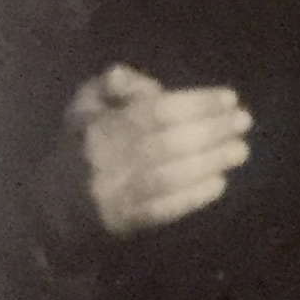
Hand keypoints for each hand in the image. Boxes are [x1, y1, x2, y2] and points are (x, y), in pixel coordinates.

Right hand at [62, 65, 251, 236]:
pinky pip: (163, 210)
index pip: (156, 111)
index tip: (229, 97)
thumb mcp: (88, 105)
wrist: (56, 202)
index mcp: (98, 125)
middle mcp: (106, 159)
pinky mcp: (125, 221)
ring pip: (168, 177)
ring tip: (240, 149)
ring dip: (210, 162)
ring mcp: (115, 193)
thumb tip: (130, 78)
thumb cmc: (85, 142)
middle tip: (243, 121)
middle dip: (212, 130)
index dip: (197, 103)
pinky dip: (194, 196)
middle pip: (168, 143)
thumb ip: (112, 86)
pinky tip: (220, 182)